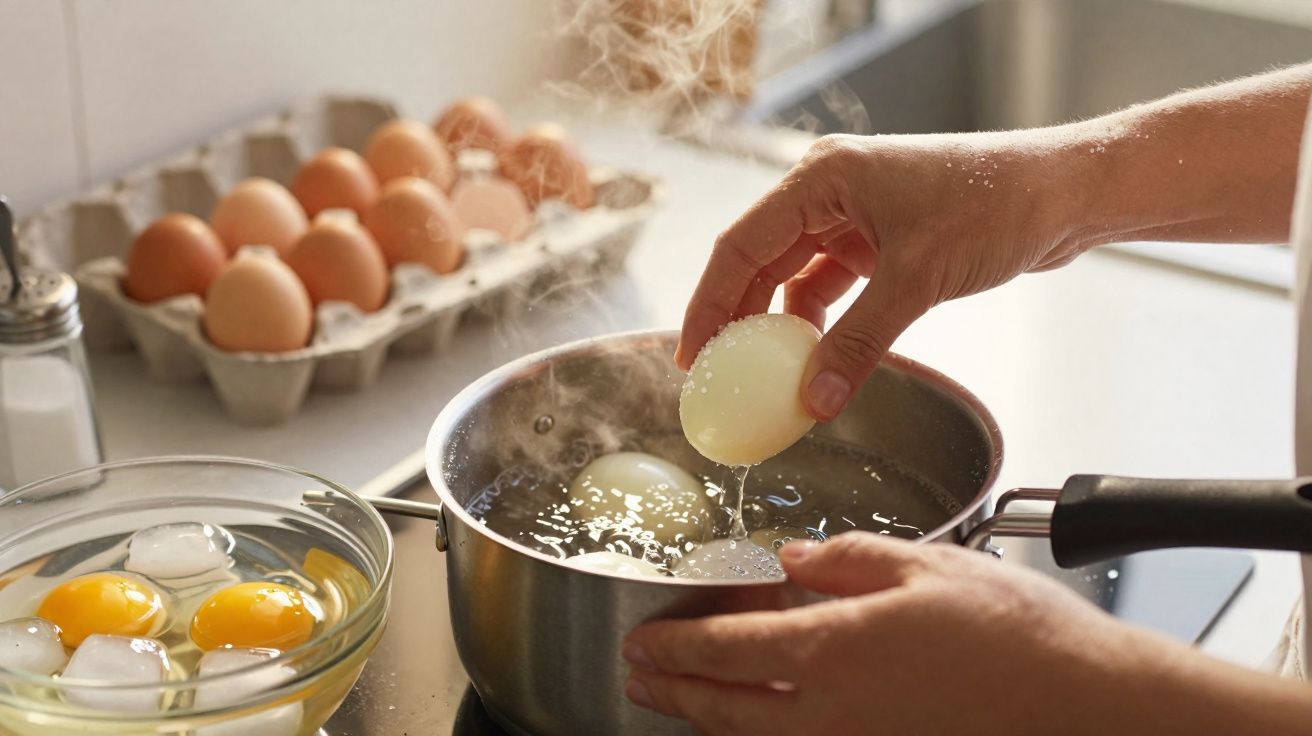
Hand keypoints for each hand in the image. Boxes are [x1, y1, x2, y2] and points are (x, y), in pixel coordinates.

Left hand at [622, 533, 1310, 735]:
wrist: (1083, 704)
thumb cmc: (1014, 632)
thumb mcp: (923, 564)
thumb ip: (845, 558)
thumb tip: (793, 558)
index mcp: (833, 650)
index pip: (724, 649)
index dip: (673, 647)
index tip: (642, 642)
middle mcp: (831, 711)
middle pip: (725, 706)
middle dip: (673, 692)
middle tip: (639, 678)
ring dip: (706, 719)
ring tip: (676, 704)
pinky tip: (758, 723)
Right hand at [676, 131, 1088, 420]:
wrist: (1062, 194)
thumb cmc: (994, 206)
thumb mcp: (916, 281)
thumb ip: (858, 344)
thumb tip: (812, 401)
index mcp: (822, 178)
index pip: (741, 246)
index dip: (709, 303)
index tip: (691, 355)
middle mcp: (829, 190)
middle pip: (759, 260)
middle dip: (738, 318)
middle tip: (717, 374)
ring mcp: (854, 214)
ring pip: (793, 276)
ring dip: (781, 325)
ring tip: (764, 376)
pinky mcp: (879, 238)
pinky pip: (830, 285)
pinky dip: (820, 323)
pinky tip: (815, 359)